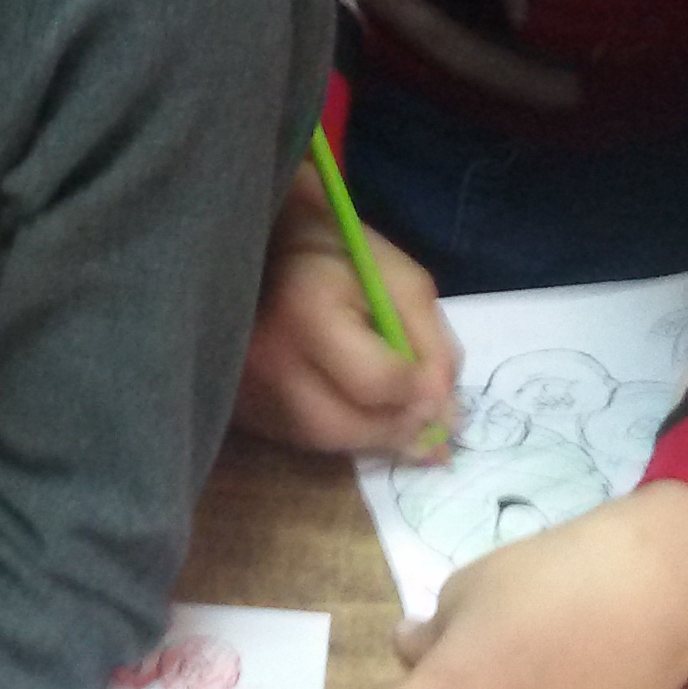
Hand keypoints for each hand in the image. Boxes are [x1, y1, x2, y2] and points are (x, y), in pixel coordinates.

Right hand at [234, 181, 461, 458]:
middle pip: (342, 425)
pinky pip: (300, 440)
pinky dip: (342, 437)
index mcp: (307, 309)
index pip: (374, 381)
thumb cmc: (339, 253)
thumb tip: (447, 415)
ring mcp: (244, 386)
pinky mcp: (240, 405)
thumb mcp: (401, 280)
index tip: (438, 386)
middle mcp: (266, 357)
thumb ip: (432, 344)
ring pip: (321, 442)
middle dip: (396, 431)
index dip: (418, 393)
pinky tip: (361, 416)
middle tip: (430, 424)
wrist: (260, 246)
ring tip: (400, 418)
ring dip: (372, 439)